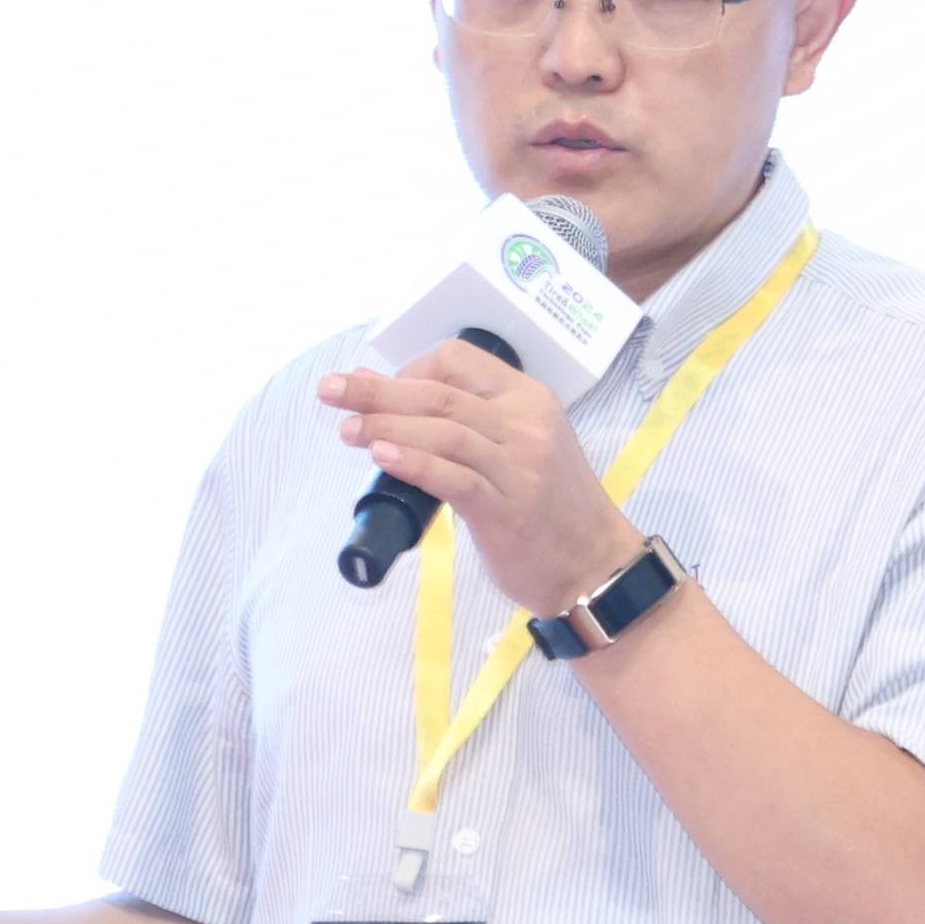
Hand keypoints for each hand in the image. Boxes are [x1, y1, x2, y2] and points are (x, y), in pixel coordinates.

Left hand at [318, 346, 632, 618]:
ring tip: (346, 429)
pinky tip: (382, 456)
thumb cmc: (549, 507)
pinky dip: (414, 462)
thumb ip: (467, 422)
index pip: (458, 359)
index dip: (408, 369)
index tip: (380, 390)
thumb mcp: (521, 446)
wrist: (594, 565)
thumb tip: (388, 395)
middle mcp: (525, 425)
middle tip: (330, 389)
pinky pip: (453, 476)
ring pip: (443, 430)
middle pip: (439, 393)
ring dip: (386, 425)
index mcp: (527, 398)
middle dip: (377, 390)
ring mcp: (518, 467)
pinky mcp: (506, 509)